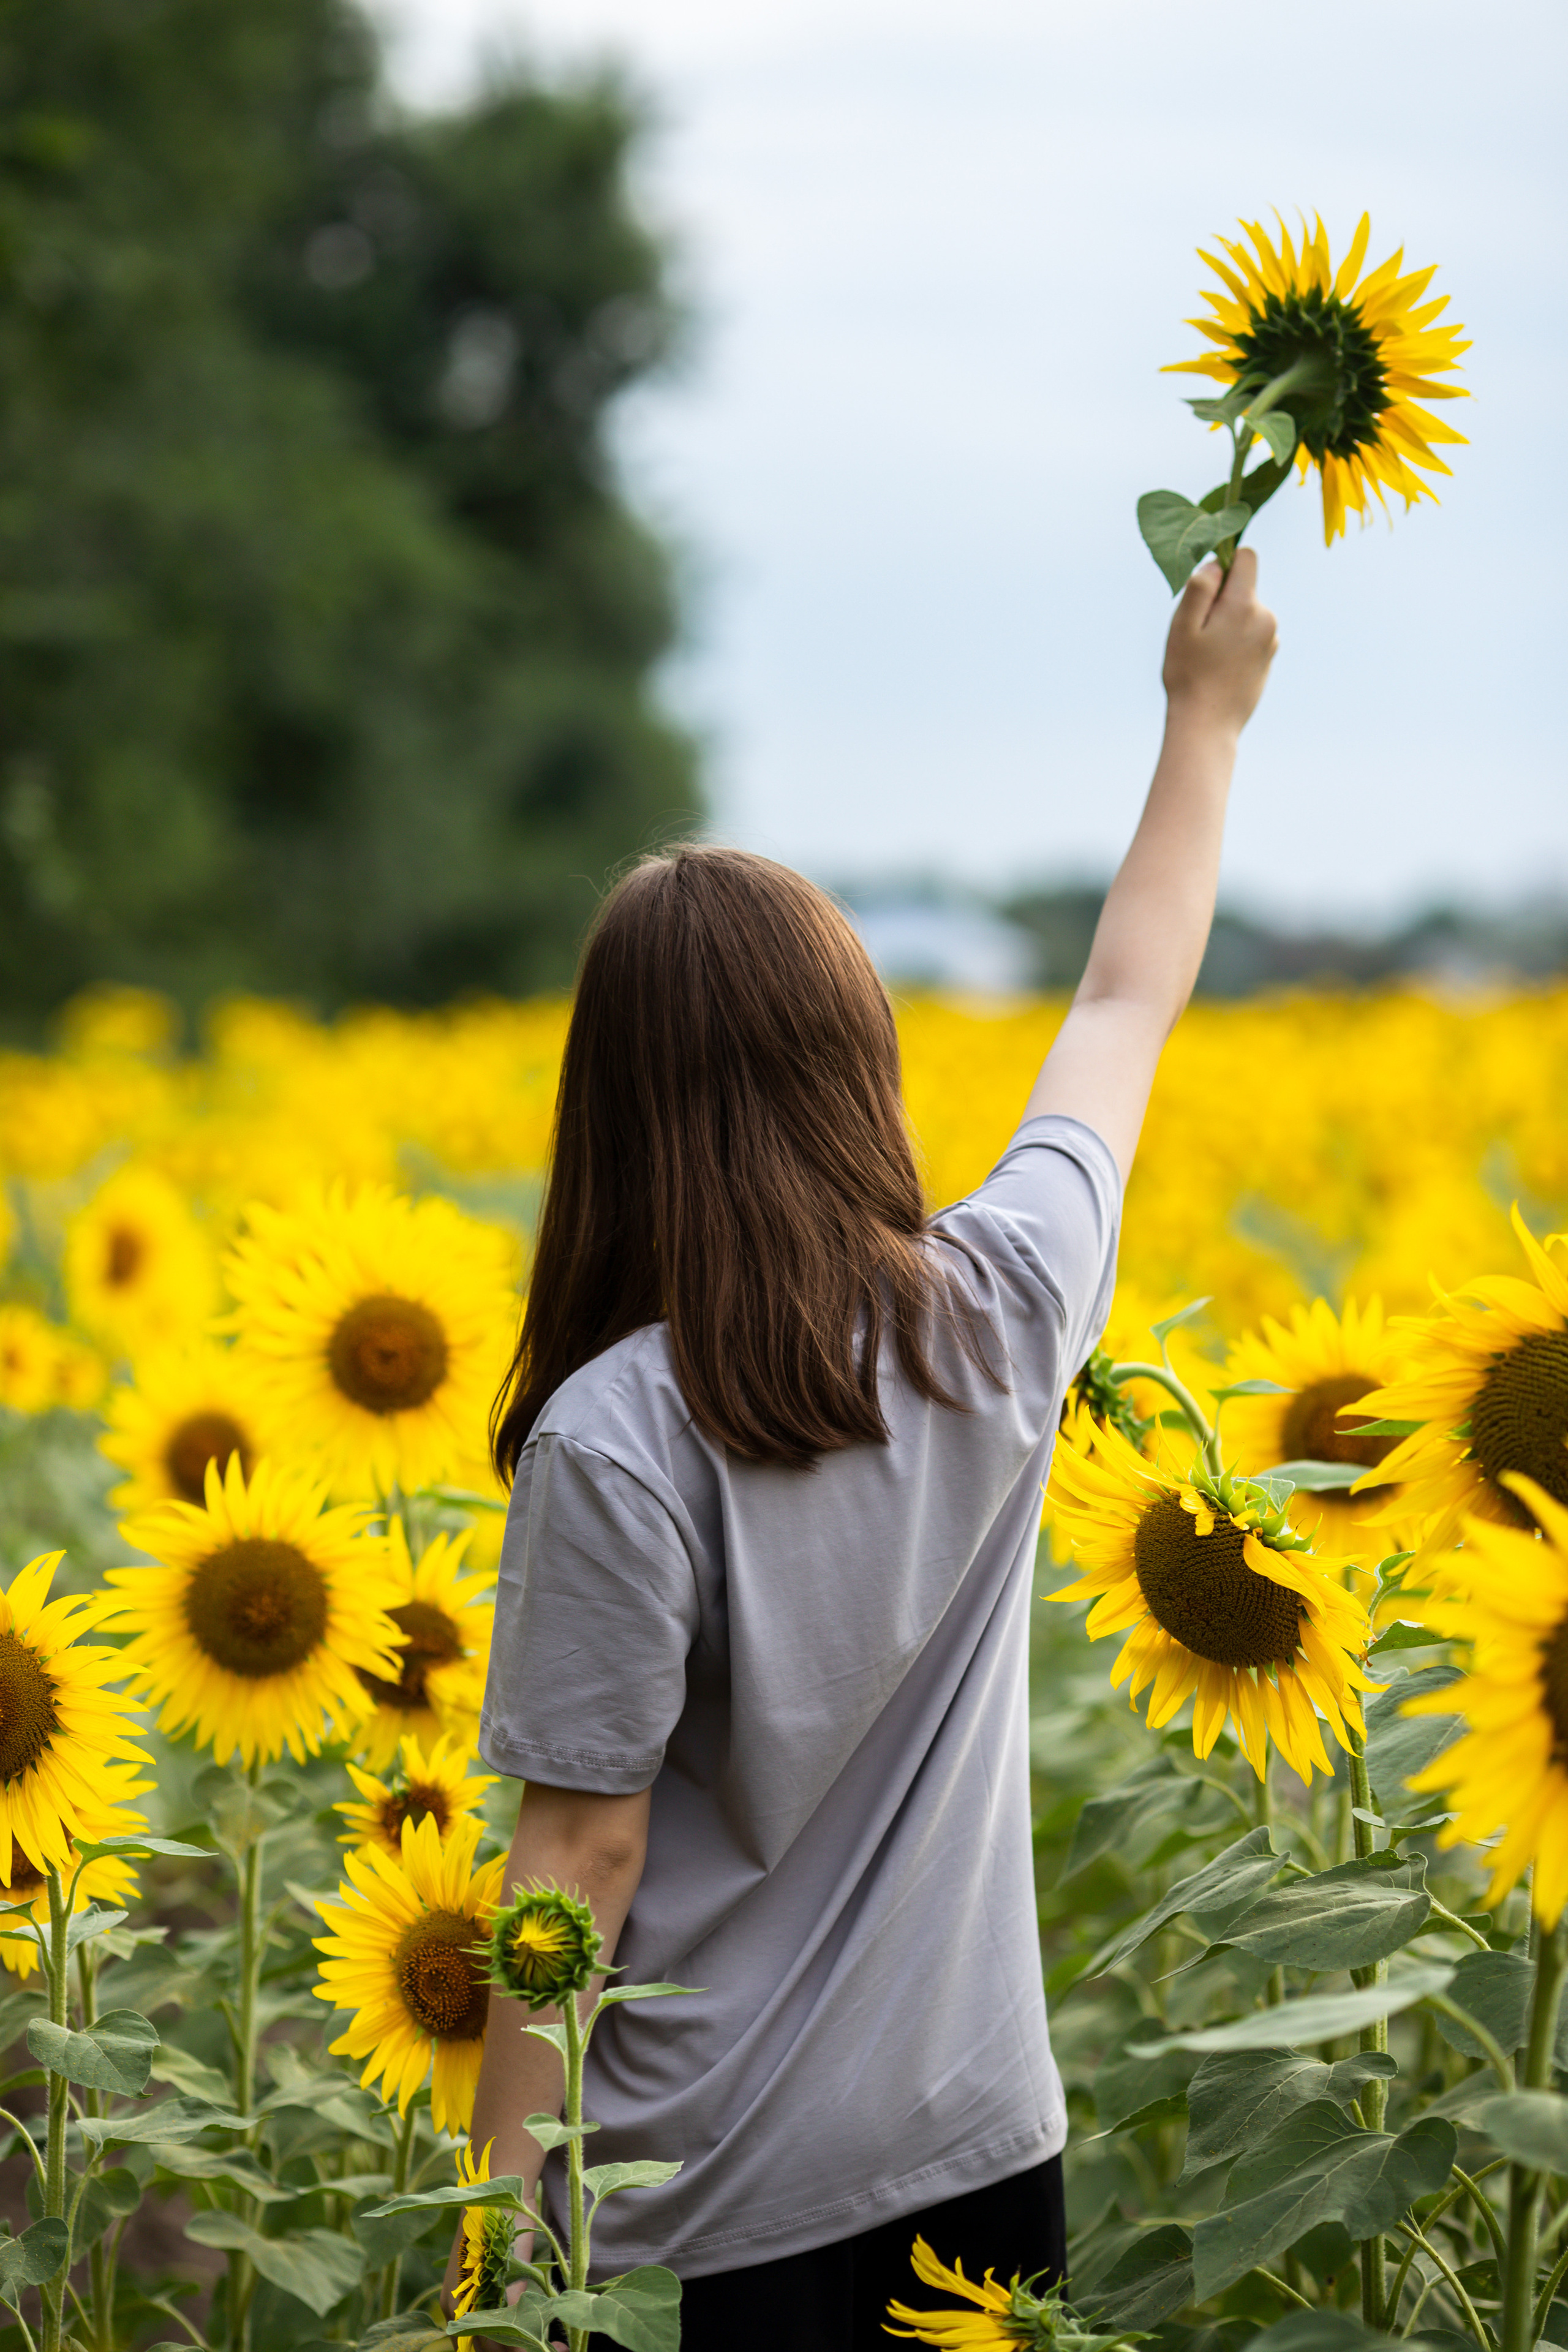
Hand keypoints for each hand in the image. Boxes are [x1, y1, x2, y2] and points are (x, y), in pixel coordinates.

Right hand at [1161, 547, 1277, 734]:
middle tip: (1199, 633)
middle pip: (1244, 588)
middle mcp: (1266, 618)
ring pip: (1247, 613)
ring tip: (1208, 654)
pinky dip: (1236, 642)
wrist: (1207, 726)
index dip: (1224, 563)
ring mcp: (1271, 639)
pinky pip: (1251, 635)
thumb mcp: (1182, 626)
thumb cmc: (1189, 676)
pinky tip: (1219, 667)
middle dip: (1221, 601)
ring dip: (1228, 623)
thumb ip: (1200, 588)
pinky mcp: (1269, 658)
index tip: (1205, 589)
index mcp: (1245, 605)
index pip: (1247, 557)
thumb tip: (1215, 564)